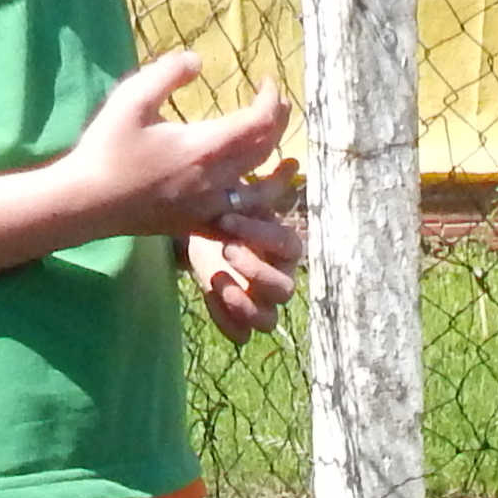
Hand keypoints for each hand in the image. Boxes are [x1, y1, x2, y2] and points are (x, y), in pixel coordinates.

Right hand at [59, 50, 288, 242]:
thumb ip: (168, 74)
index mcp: (205, 146)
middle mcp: (215, 179)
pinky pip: (239, 220)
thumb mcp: (132, 98)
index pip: (258, 121)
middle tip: (278, 105)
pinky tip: (260, 203)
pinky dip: (257, 209)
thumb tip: (198, 60)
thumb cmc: (106, 147)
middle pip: (264, 151)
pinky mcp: (197, 224)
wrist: (87, 202)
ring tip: (289, 159)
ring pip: (260, 191)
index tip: (268, 82)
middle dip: (277, 125)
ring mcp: (209, 206)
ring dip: (278, 172)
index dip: (271, 100)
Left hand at [186, 195, 298, 338]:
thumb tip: (294, 161)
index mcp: (287, 250)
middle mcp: (281, 280)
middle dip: (255, 271)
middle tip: (227, 249)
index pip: (287, 246)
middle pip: (284, 291)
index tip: (227, 219)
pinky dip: (225, 319)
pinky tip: (207, 293)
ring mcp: (263, 305)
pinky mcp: (241, 321)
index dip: (260, 234)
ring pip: (268, 320)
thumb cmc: (227, 216)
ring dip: (242, 303)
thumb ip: (266, 184)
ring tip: (217, 278)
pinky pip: (241, 336)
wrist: (203, 235)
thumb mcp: (241, 198)